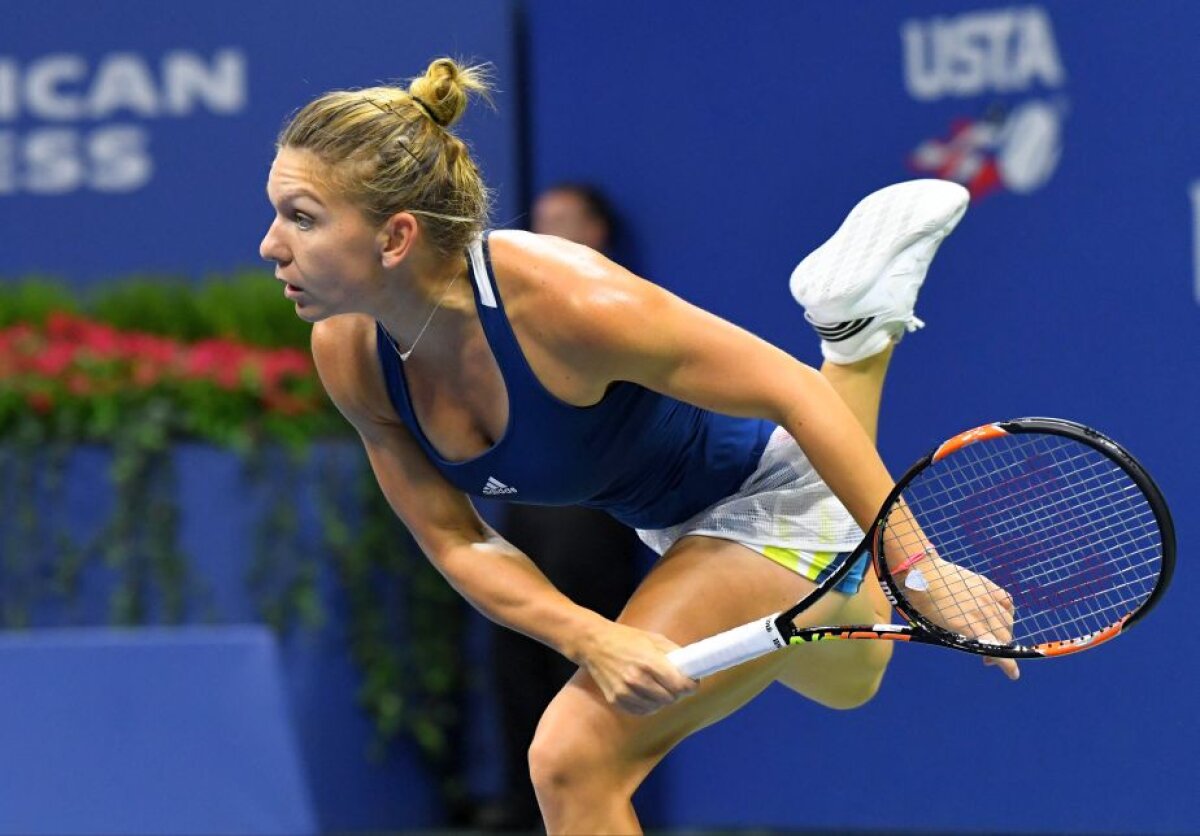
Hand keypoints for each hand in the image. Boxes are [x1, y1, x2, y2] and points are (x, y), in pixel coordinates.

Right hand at [577, 621, 698, 713]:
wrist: (594, 644)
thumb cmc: (626, 639)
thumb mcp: (654, 639)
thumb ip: (674, 654)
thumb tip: (692, 667)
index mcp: (649, 662)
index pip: (680, 685)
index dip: (690, 685)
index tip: (692, 682)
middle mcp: (637, 679)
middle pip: (670, 699)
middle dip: (677, 692)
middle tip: (675, 683)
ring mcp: (625, 692)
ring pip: (657, 707)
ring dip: (662, 699)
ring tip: (659, 686)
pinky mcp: (616, 700)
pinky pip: (642, 711)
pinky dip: (648, 705)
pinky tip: (646, 692)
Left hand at [905, 557, 1020, 680]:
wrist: (923, 572)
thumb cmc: (924, 602)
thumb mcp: (937, 627)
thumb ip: (958, 636)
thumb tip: (972, 643)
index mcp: (966, 625)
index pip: (994, 647)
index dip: (1007, 664)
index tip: (1013, 674)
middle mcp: (981, 612)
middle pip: (1004, 636)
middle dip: (1000, 651)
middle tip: (988, 657)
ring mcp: (986, 597)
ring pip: (1007, 621)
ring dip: (1004, 634)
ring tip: (993, 637)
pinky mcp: (987, 585)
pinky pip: (1007, 601)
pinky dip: (1008, 613)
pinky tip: (1000, 616)